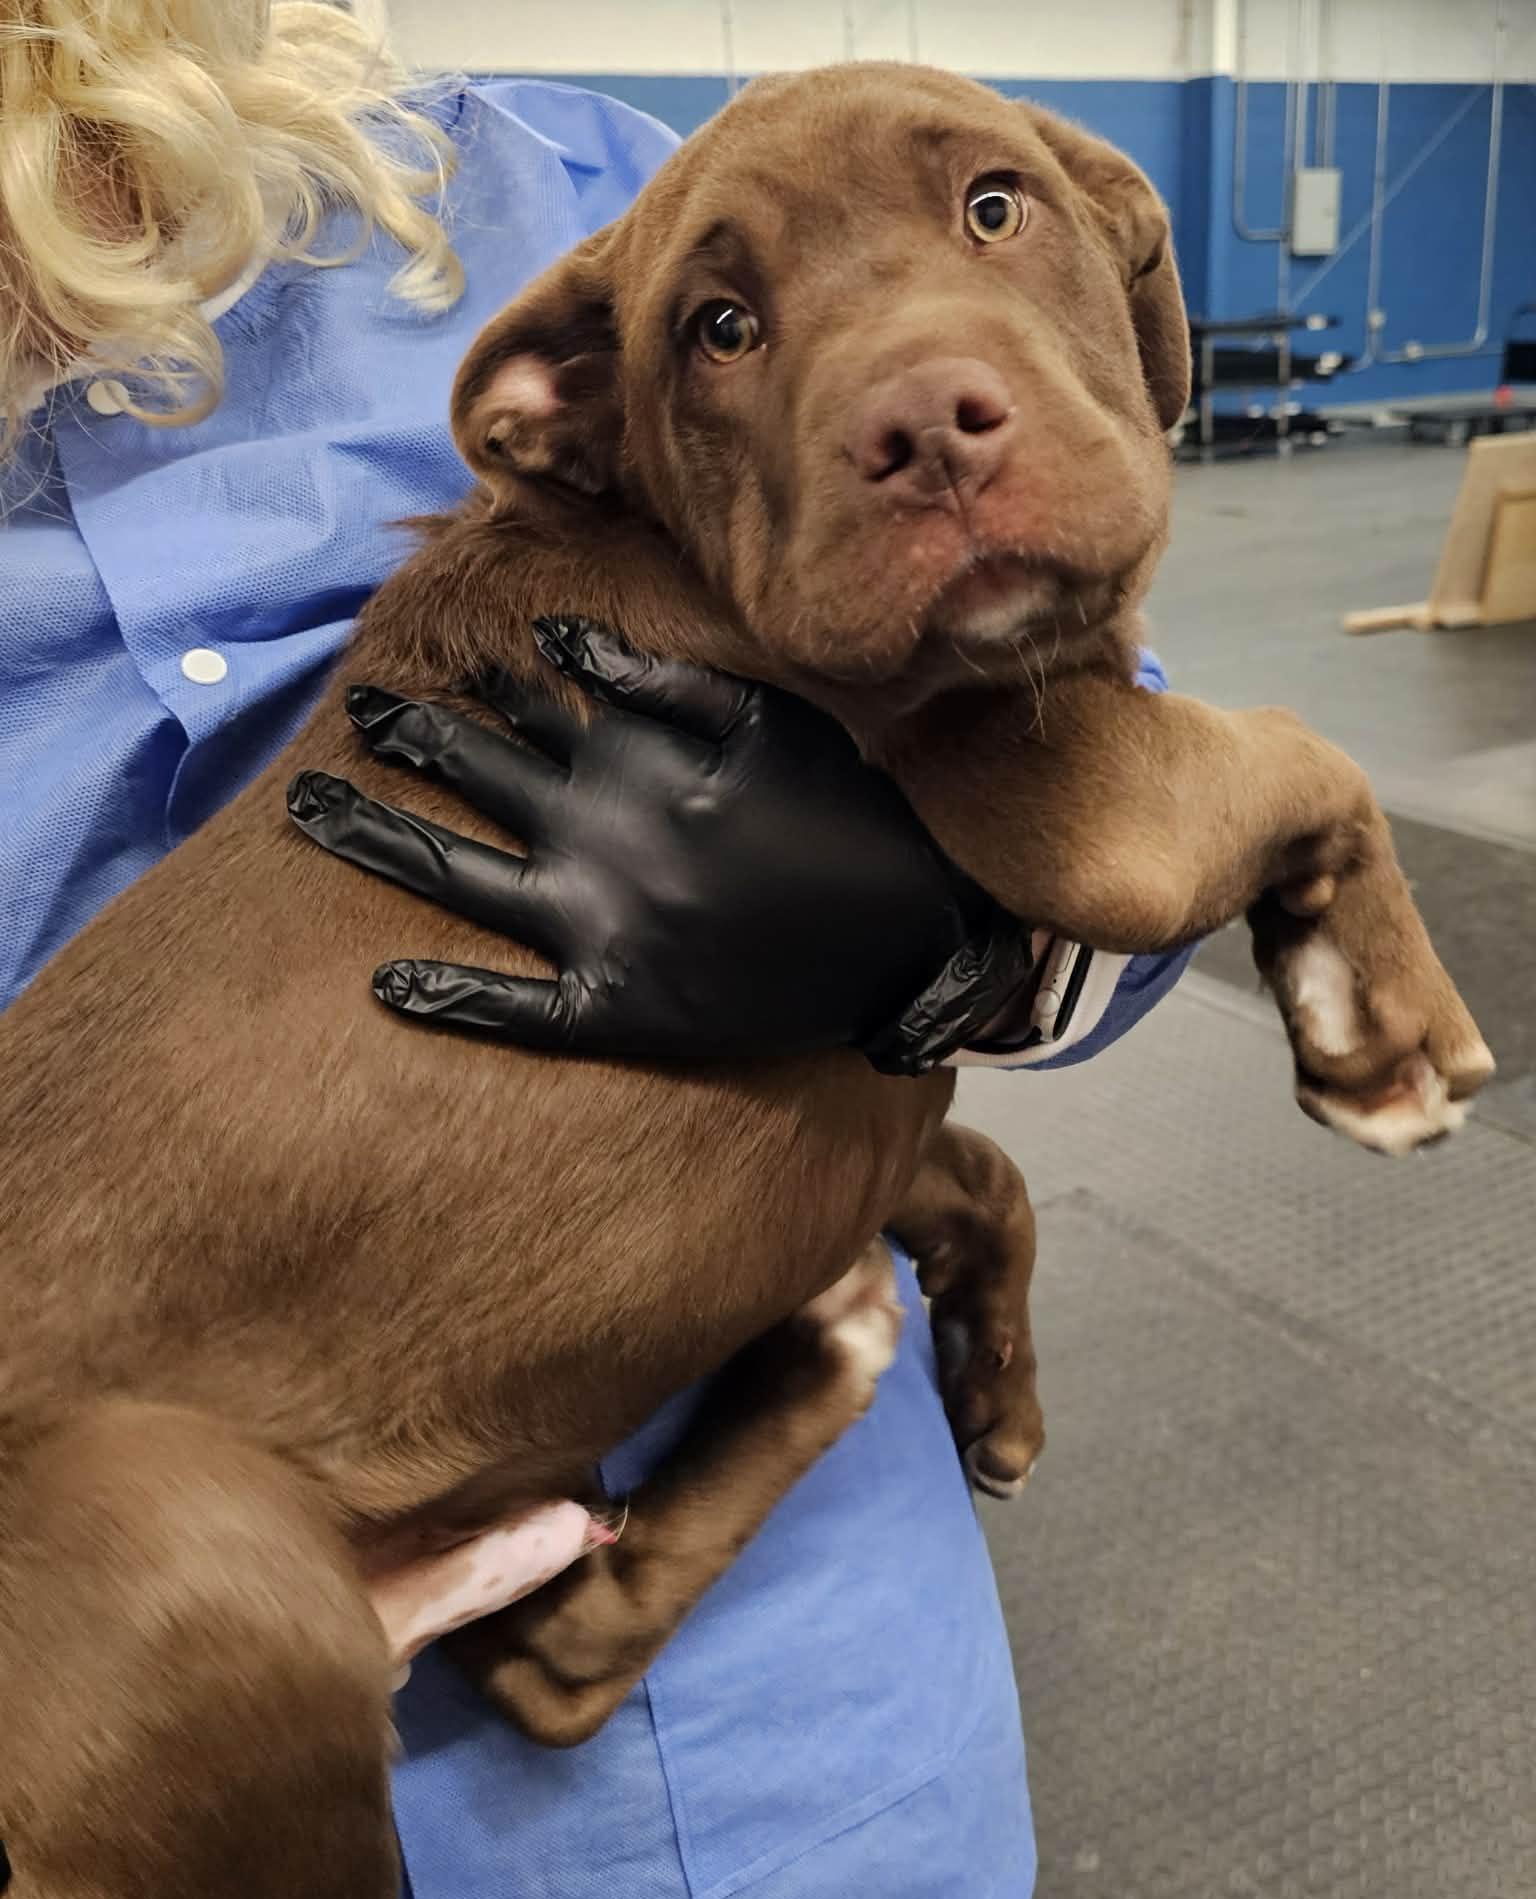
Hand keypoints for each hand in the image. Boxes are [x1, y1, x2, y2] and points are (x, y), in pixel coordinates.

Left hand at [287, 620, 1035, 1072]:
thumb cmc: (846, 816)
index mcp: (634, 766)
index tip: (402, 670)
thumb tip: (560, 633)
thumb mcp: (768, 722)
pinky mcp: (616, 1005)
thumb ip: (660, 680)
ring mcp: (598, 927)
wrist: (911, 937)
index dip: (459, 684)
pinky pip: (514, 1007)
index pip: (525, 708)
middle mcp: (598, 840)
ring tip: (309, 810)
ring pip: (459, 876)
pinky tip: (386, 985)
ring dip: (379, 838)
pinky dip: (449, 996)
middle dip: (406, 740)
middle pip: (472, 777)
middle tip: (350, 717)